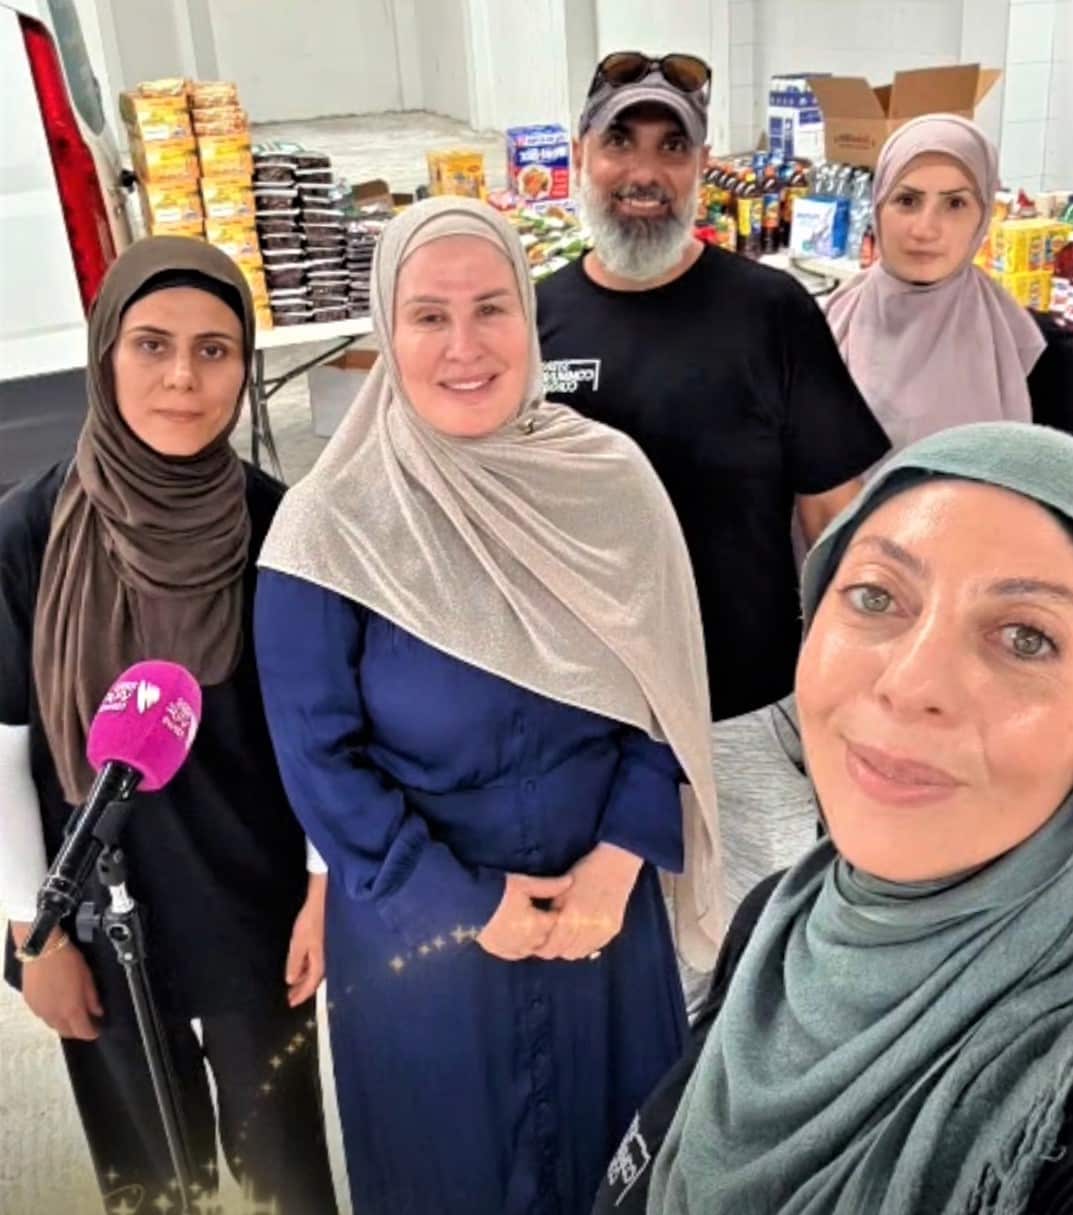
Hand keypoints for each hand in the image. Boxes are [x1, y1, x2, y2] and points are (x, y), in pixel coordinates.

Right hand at [12, 923, 101, 1040]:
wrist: (43, 950)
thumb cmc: (66, 960)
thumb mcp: (87, 978)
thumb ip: (92, 998)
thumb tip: (97, 1011)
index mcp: (71, 1009)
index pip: (83, 1031)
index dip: (92, 1033)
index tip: (96, 1030)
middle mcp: (54, 1014)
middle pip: (67, 1032)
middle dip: (78, 1030)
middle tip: (85, 1022)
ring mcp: (40, 1010)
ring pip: (53, 1025)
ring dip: (63, 1023)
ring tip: (71, 1013)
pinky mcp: (30, 1003)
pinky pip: (42, 1015)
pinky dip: (51, 1014)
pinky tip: (56, 1004)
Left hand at [286, 874, 326, 1006]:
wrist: (322, 902)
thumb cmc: (310, 922)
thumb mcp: (298, 943)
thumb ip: (295, 962)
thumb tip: (291, 980)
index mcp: (320, 961)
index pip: (310, 984)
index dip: (301, 995)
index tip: (291, 1003)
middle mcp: (325, 959)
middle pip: (314, 980)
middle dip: (303, 990)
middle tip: (290, 998)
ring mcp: (325, 952)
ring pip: (315, 972)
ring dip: (304, 980)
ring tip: (293, 986)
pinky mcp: (323, 945)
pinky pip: (315, 964)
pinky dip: (307, 970)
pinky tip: (301, 969)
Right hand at [477, 873, 572, 960]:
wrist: (467, 905)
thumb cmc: (498, 892)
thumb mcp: (524, 884)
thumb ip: (549, 886)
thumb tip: (570, 882)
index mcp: (537, 925)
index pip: (556, 922)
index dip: (556, 911)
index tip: (554, 903)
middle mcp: (528, 942)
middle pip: (546, 937)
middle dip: (547, 926)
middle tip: (541, 911)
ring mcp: (513, 949)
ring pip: (532, 948)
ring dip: (535, 938)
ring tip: (529, 923)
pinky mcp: (499, 951)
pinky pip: (516, 954)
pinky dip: (521, 947)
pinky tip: (517, 937)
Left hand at [533, 843, 642, 960]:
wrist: (615, 864)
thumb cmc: (583, 873)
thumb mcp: (561, 891)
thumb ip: (553, 914)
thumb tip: (543, 933)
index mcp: (572, 916)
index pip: (554, 945)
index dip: (543, 949)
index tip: (537, 946)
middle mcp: (589, 927)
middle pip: (567, 952)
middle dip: (555, 949)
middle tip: (548, 943)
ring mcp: (604, 930)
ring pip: (581, 952)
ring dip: (570, 949)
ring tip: (563, 940)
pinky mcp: (613, 929)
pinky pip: (595, 947)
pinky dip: (585, 945)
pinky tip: (579, 936)